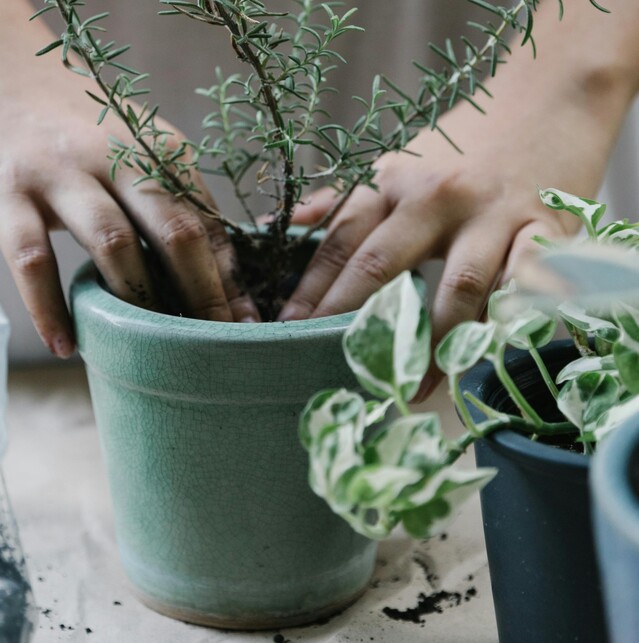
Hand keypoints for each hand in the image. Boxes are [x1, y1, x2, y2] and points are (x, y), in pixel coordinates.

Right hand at [0, 3, 258, 357]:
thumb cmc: (65, 116)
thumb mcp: (128, 142)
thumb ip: (163, 191)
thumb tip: (209, 261)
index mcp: (156, 146)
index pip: (207, 219)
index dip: (231, 277)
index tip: (247, 323)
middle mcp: (116, 155)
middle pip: (176, 232)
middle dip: (204, 296)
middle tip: (218, 347)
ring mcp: (60, 170)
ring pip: (114, 245)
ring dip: (138, 304)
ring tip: (150, 354)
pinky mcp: (5, 188)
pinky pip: (32, 259)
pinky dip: (50, 308)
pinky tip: (66, 346)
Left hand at [279, 0, 638, 396]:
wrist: (547, 100)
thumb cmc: (461, 145)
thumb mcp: (395, 162)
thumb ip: (340, 199)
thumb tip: (277, 226)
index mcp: (390, 180)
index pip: (340, 241)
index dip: (311, 289)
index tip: (286, 331)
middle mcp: (435, 195)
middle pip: (383, 265)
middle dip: (354, 320)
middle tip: (335, 367)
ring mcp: (491, 212)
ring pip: (456, 287)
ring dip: (433, 343)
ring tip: (411, 387)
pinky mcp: (544, 227)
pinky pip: (523, 282)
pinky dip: (506, 319)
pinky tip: (485, 353)